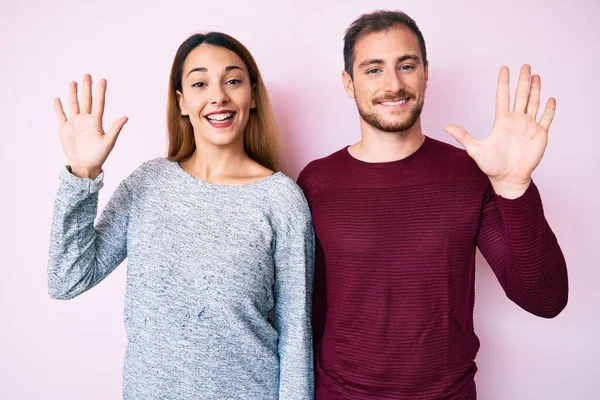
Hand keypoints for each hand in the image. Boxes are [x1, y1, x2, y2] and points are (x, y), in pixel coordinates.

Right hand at [54, 74, 127, 178]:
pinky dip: (58, 107)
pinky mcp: (65, 129)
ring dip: (73, 94)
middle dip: (86, 87)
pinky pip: (61, 116)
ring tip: (73, 82)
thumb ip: (115, 129)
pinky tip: (58, 99)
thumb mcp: (109, 142)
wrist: (85, 166)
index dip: (100, 91)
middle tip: (87, 75)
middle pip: (86, 100)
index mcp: (96, 122)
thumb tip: (126, 117)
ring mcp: (75, 124)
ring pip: (73, 105)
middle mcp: (85, 120)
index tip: (102, 79)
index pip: (99, 103)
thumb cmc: (98, 156)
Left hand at [444, 65, 555, 198]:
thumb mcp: (475, 149)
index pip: (503, 97)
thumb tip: (446, 127)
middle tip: (525, 65)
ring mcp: (529, 126)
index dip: (504, 83)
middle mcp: (516, 120)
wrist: (508, 179)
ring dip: (535, 90)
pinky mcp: (540, 135)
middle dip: (523, 81)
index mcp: (502, 121)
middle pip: (520, 96)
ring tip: (536, 76)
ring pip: (533, 103)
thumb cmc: (491, 166)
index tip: (504, 68)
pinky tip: (551, 98)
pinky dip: (549, 109)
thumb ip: (463, 136)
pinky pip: (546, 119)